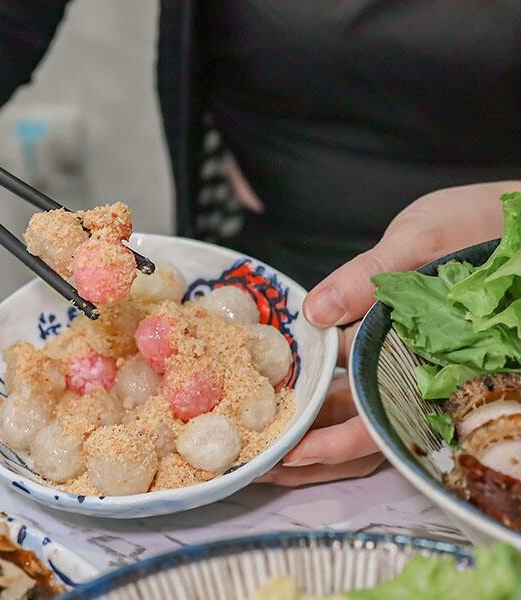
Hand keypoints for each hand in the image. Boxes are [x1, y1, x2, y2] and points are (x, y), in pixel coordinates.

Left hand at [263, 181, 514, 485]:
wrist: (507, 215)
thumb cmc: (478, 227)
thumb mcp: (422, 241)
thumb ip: (371, 277)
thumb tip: (316, 311)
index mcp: (430, 364)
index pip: (381, 422)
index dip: (336, 445)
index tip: (294, 455)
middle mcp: (415, 372)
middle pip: (360, 427)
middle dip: (311, 448)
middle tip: (260, 461)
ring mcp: (400, 360)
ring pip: (352, 405)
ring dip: (311, 420)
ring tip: (259, 434)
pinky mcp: (386, 342)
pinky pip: (350, 371)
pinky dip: (319, 380)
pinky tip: (283, 379)